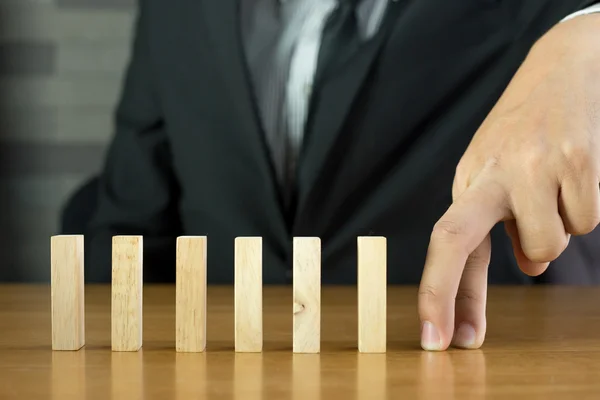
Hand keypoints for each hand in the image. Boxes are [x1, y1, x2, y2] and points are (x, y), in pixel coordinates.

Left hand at [418, 14, 599, 350]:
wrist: (563, 70)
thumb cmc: (524, 133)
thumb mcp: (495, 173)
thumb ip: (500, 224)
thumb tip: (527, 267)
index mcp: (470, 180)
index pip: (443, 240)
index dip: (435, 292)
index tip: (433, 338)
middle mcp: (493, 174)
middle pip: (460, 241)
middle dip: (454, 297)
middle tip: (463, 341)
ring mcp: (534, 167)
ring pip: (548, 247)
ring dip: (552, 236)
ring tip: (551, 197)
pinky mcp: (579, 162)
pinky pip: (587, 221)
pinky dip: (581, 212)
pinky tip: (574, 180)